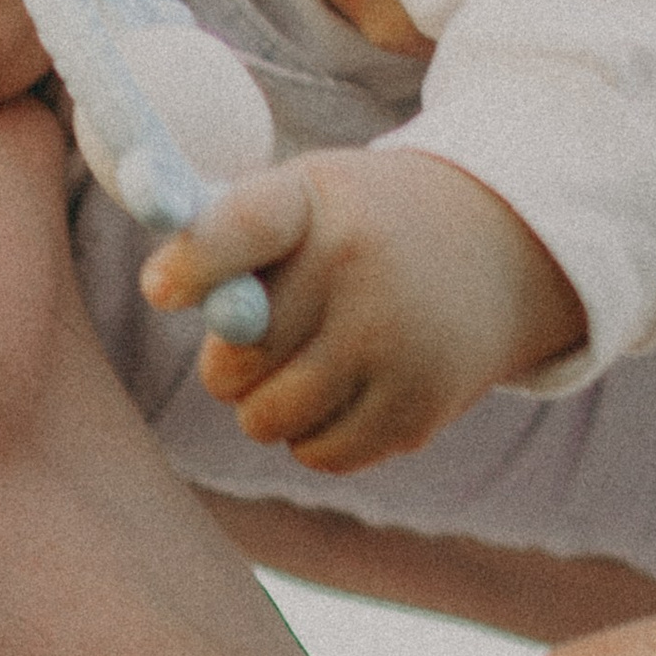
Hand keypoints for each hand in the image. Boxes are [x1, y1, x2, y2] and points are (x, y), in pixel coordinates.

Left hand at [142, 148, 587, 471]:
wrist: (495, 251)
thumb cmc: (358, 228)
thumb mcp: (305, 200)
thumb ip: (227, 241)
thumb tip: (164, 289)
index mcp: (313, 202)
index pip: (243, 228)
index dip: (196, 262)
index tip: (160, 289)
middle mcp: (359, 267)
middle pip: (234, 360)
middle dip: (231, 362)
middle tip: (263, 336)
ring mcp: (395, 342)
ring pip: (265, 420)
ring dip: (265, 405)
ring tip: (304, 363)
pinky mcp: (417, 410)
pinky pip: (316, 455)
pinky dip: (312, 436)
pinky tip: (345, 389)